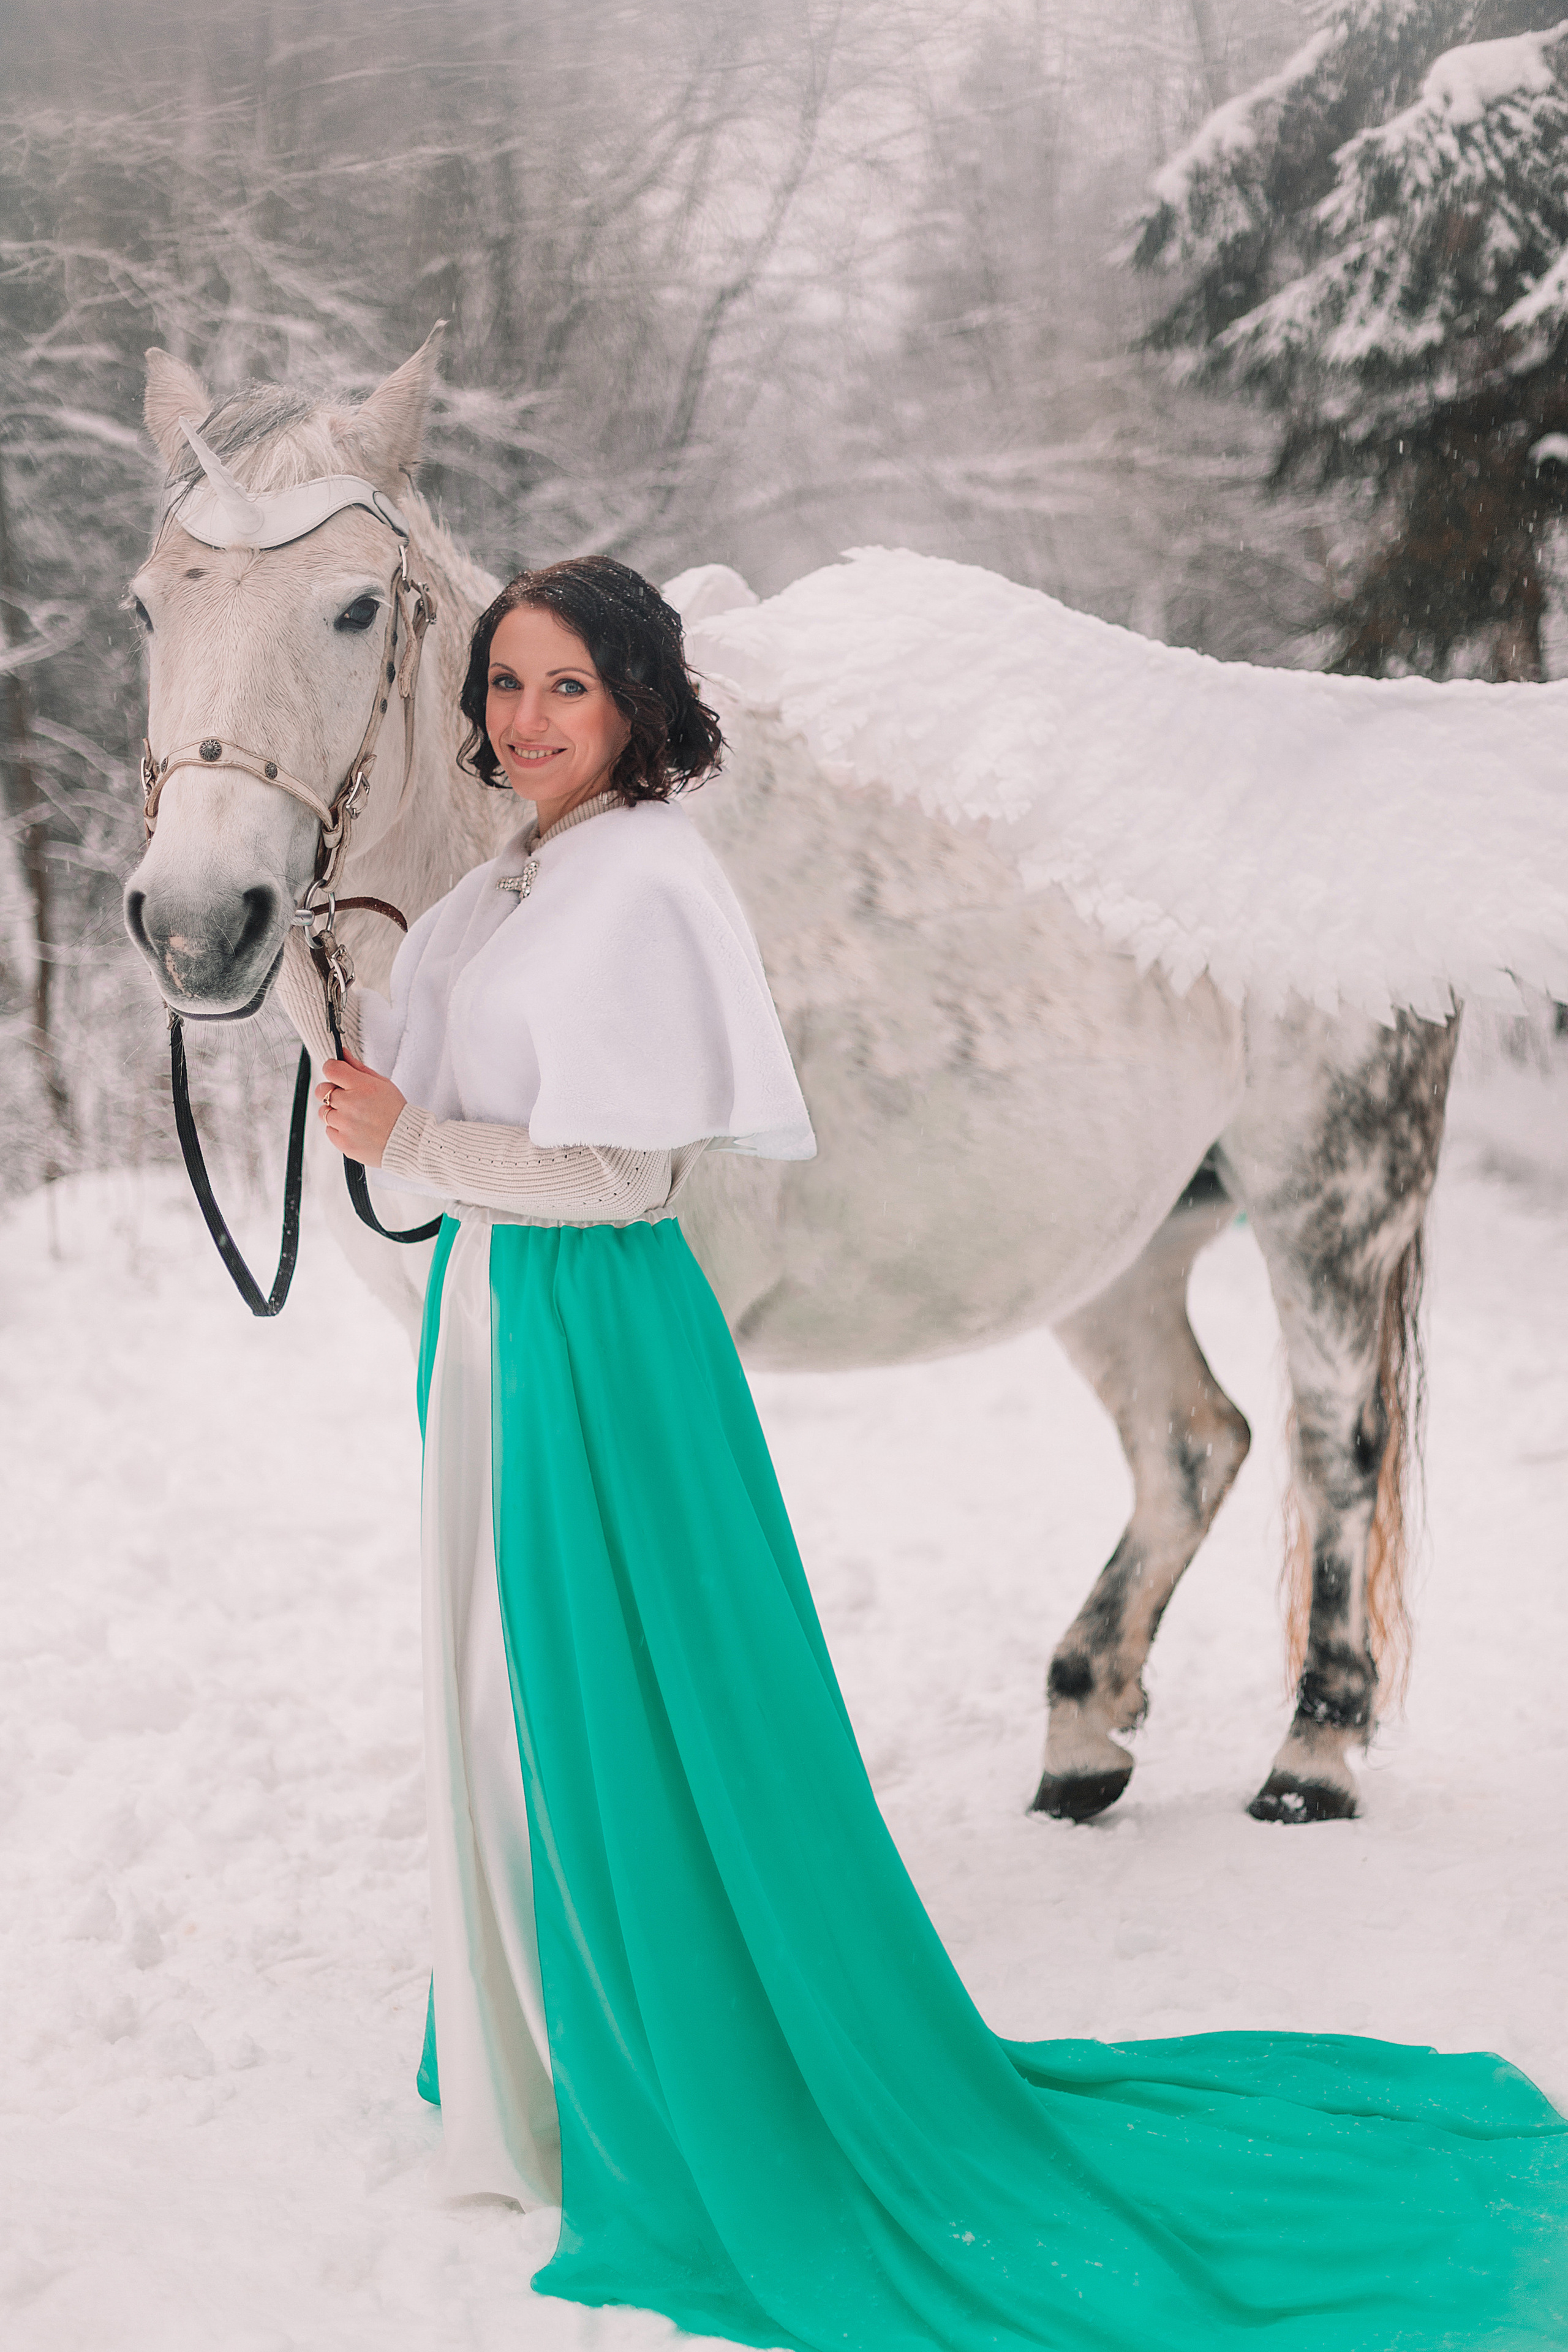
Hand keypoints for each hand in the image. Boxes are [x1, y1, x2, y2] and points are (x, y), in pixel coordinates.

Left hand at [316, 1050, 404, 1167]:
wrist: (406, 1140)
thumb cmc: (396, 1112)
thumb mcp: (382, 1083)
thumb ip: (358, 1068)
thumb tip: (343, 1054)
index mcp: (362, 1087)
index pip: (331, 1069)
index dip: (331, 1069)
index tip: (336, 1074)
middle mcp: (351, 1105)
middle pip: (322, 1091)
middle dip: (331, 1092)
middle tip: (346, 1098)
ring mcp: (345, 1125)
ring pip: (324, 1112)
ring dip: (335, 1112)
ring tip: (354, 1116)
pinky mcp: (343, 1142)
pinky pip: (328, 1130)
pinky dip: (338, 1129)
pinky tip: (354, 1128)